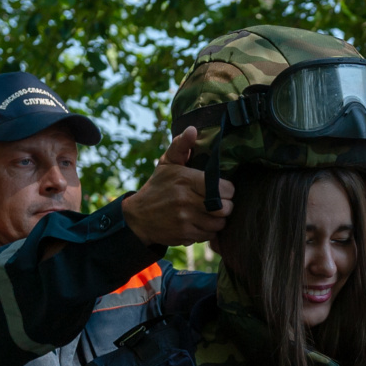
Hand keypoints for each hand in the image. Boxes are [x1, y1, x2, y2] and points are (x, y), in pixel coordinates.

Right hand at [122, 126, 234, 246]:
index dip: (227, 190)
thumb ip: (181, 146)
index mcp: (185, 179)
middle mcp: (186, 200)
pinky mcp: (185, 235)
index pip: (225, 189)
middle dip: (225, 205)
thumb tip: (192, 130)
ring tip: (209, 212)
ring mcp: (185, 220)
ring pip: (220, 223)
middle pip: (226, 208)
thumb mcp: (167, 163)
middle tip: (217, 202)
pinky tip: (199, 222)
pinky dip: (208, 230)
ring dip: (217, 219)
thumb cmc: (158, 187)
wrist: (138, 217)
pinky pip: (209, 235)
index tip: (220, 189)